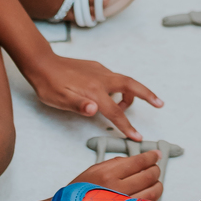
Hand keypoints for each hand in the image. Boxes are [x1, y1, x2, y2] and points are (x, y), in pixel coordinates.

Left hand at [28, 56, 163, 138]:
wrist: (41, 62)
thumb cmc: (49, 84)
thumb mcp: (59, 100)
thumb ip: (78, 105)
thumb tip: (94, 110)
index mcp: (94, 90)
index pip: (115, 112)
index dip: (127, 126)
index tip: (138, 137)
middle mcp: (101, 78)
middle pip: (132, 86)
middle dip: (147, 95)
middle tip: (160, 104)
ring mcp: (99, 71)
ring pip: (123, 81)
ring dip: (131, 92)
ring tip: (123, 106)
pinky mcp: (95, 68)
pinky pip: (114, 78)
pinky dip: (120, 86)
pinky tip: (109, 94)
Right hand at [66, 152, 163, 200]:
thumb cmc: (81, 192)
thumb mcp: (95, 170)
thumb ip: (117, 163)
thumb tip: (138, 160)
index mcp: (108, 174)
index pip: (138, 162)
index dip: (151, 156)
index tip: (156, 154)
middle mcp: (117, 190)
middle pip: (149, 176)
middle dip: (155, 169)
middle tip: (154, 167)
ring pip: (152, 192)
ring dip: (157, 184)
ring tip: (154, 181)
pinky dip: (152, 198)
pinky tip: (149, 194)